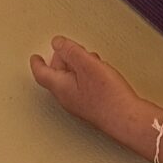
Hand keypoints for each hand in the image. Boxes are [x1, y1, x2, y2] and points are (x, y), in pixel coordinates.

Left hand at [30, 34, 159, 155]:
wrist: (127, 119)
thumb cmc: (108, 97)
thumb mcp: (87, 65)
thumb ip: (70, 51)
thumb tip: (57, 43)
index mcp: (60, 87)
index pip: (42, 73)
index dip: (37, 62)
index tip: (35, 56)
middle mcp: (67, 98)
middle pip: (56, 75)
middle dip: (61, 59)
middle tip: (65, 49)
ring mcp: (80, 104)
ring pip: (70, 80)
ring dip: (76, 66)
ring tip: (86, 57)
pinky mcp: (92, 106)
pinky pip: (81, 86)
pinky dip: (85, 75)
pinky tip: (98, 71)